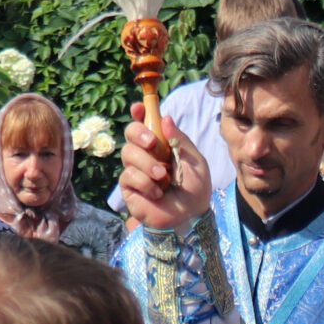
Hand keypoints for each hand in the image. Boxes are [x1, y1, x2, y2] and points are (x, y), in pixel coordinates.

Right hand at [120, 109, 213, 231]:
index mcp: (162, 145)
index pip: (146, 123)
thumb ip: (181, 140)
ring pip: (128, 153)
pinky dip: (145, 183)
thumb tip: (166, 117)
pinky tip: (157, 193)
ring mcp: (136, 170)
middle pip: (130, 132)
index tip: (139, 107)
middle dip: (138, 134)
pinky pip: (128, 176)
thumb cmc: (195, 189)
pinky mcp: (129, 187)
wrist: (190, 216)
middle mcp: (146, 154)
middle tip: (151, 144)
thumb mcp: (195, 161)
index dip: (140, 112)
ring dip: (147, 165)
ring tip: (163, 178)